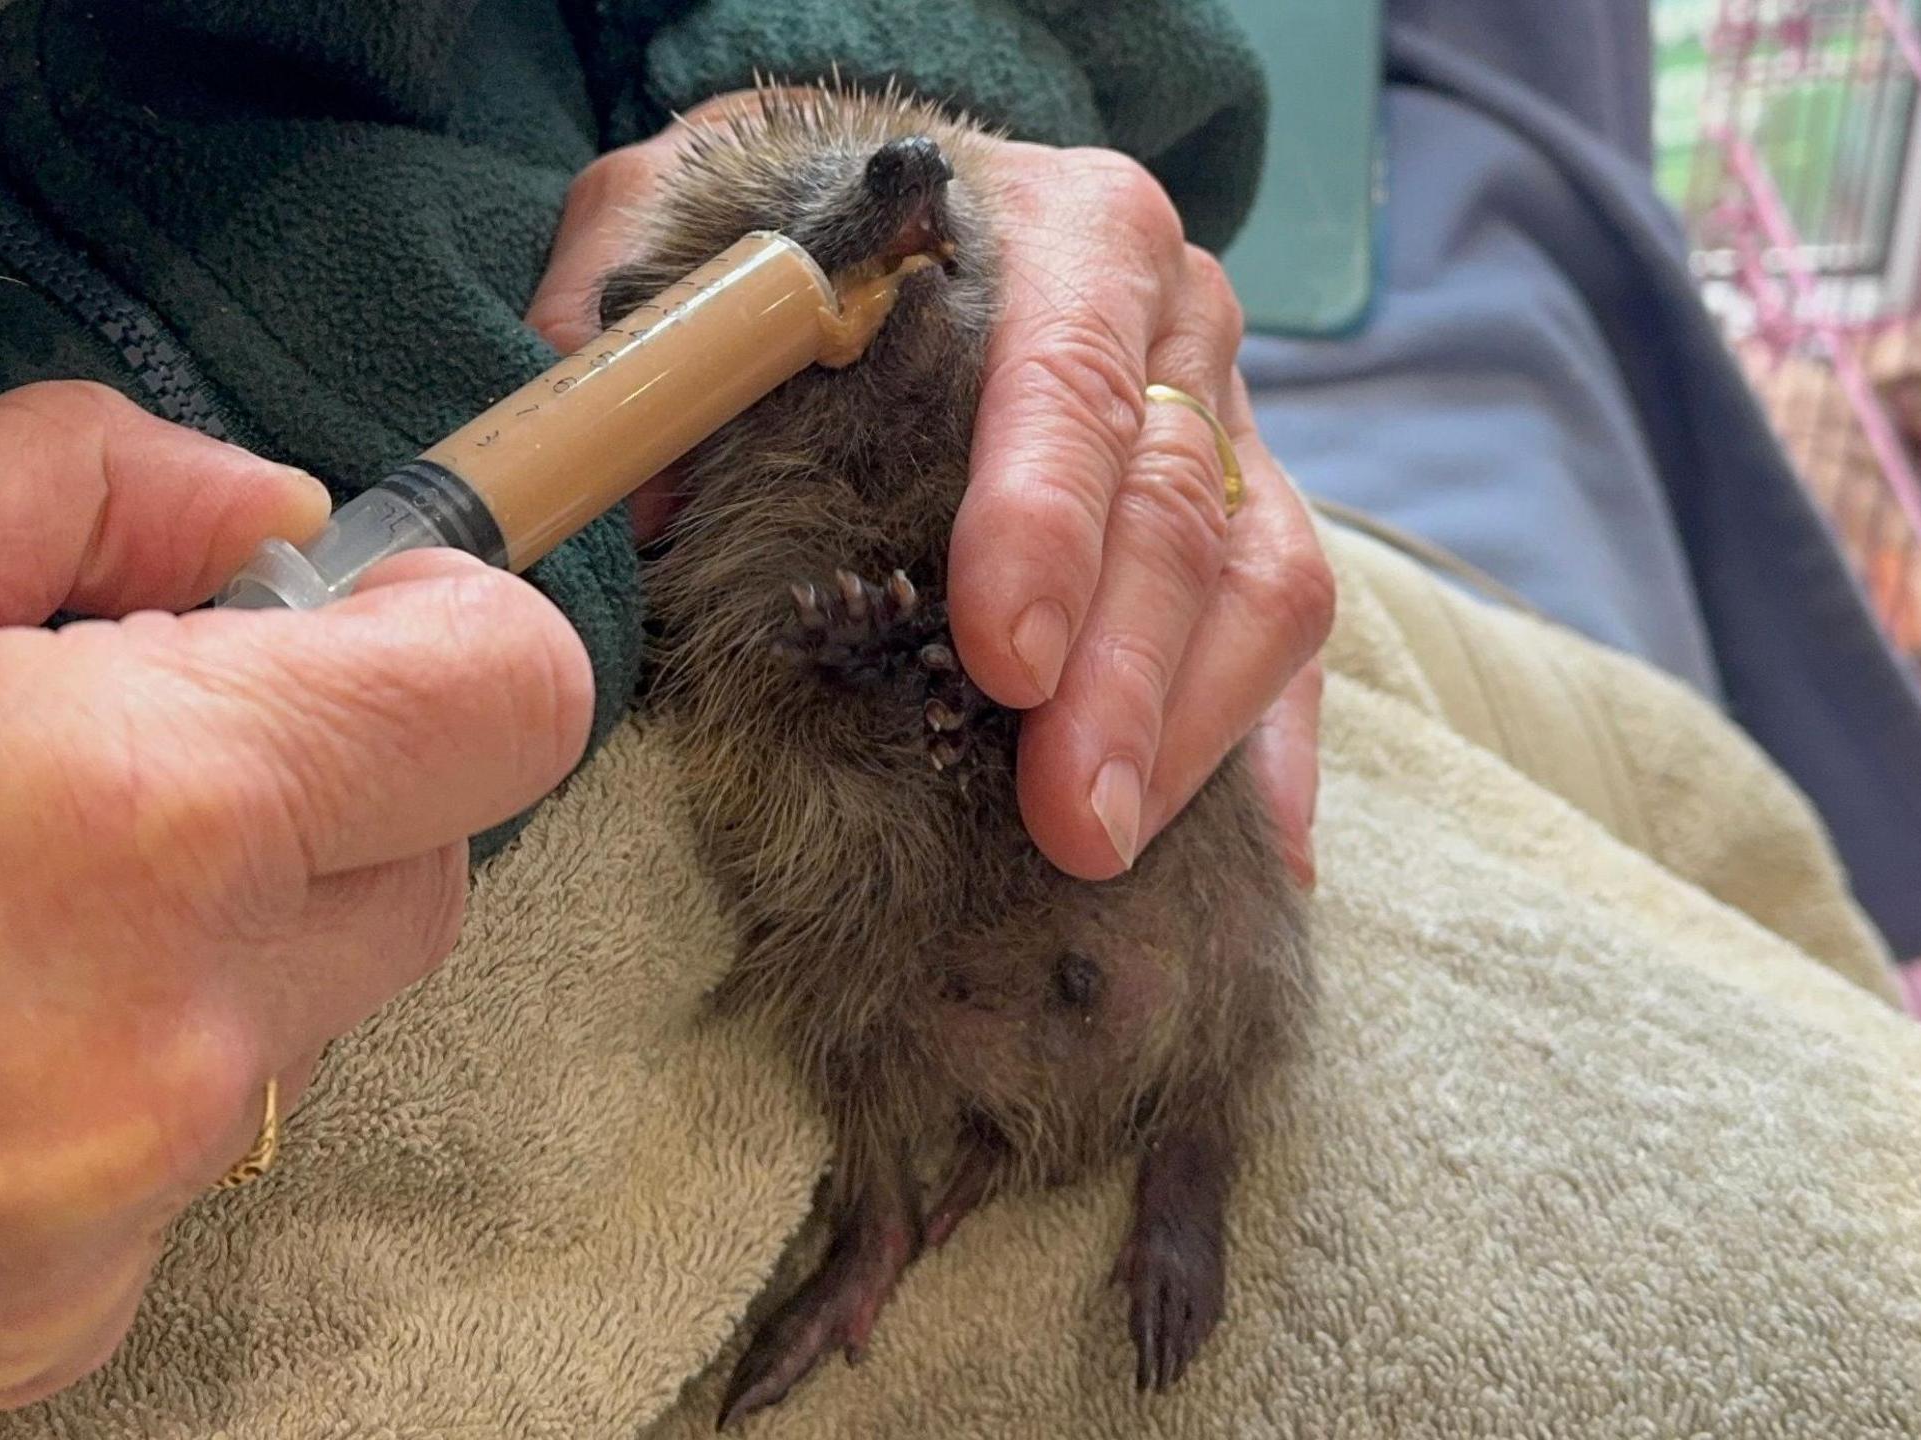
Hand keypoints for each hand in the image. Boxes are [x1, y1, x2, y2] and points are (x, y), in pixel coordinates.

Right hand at [0, 383, 593, 1436]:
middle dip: (332, 792)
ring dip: (219, 947)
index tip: (372, 619)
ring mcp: (143, 1192)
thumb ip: (90, 484)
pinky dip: (117, 1088)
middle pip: (427, 869)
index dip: (457, 633)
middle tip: (141, 753)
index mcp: (164, 803)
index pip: (513, 699)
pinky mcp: (76, 1315)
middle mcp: (197, 1022)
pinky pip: (185, 1163)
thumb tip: (274, 510)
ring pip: (307, 1022)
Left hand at [527, 95, 1332, 884]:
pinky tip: (1261, 864)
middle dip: (1124, 674)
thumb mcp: (696, 213)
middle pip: (1175, 502)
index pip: (1069, 373)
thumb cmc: (798, 233)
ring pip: (1262, 582)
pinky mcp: (1251, 522)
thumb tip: (626, 475)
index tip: (1001, 656)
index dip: (1043, 518)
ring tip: (1103, 851)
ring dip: (1188, 732)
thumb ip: (636, 298)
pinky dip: (1268, 752)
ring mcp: (1228, 425)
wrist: (902, 205)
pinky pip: (1294, 644)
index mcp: (1060, 230)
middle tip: (1066, 815)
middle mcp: (1170, 322)